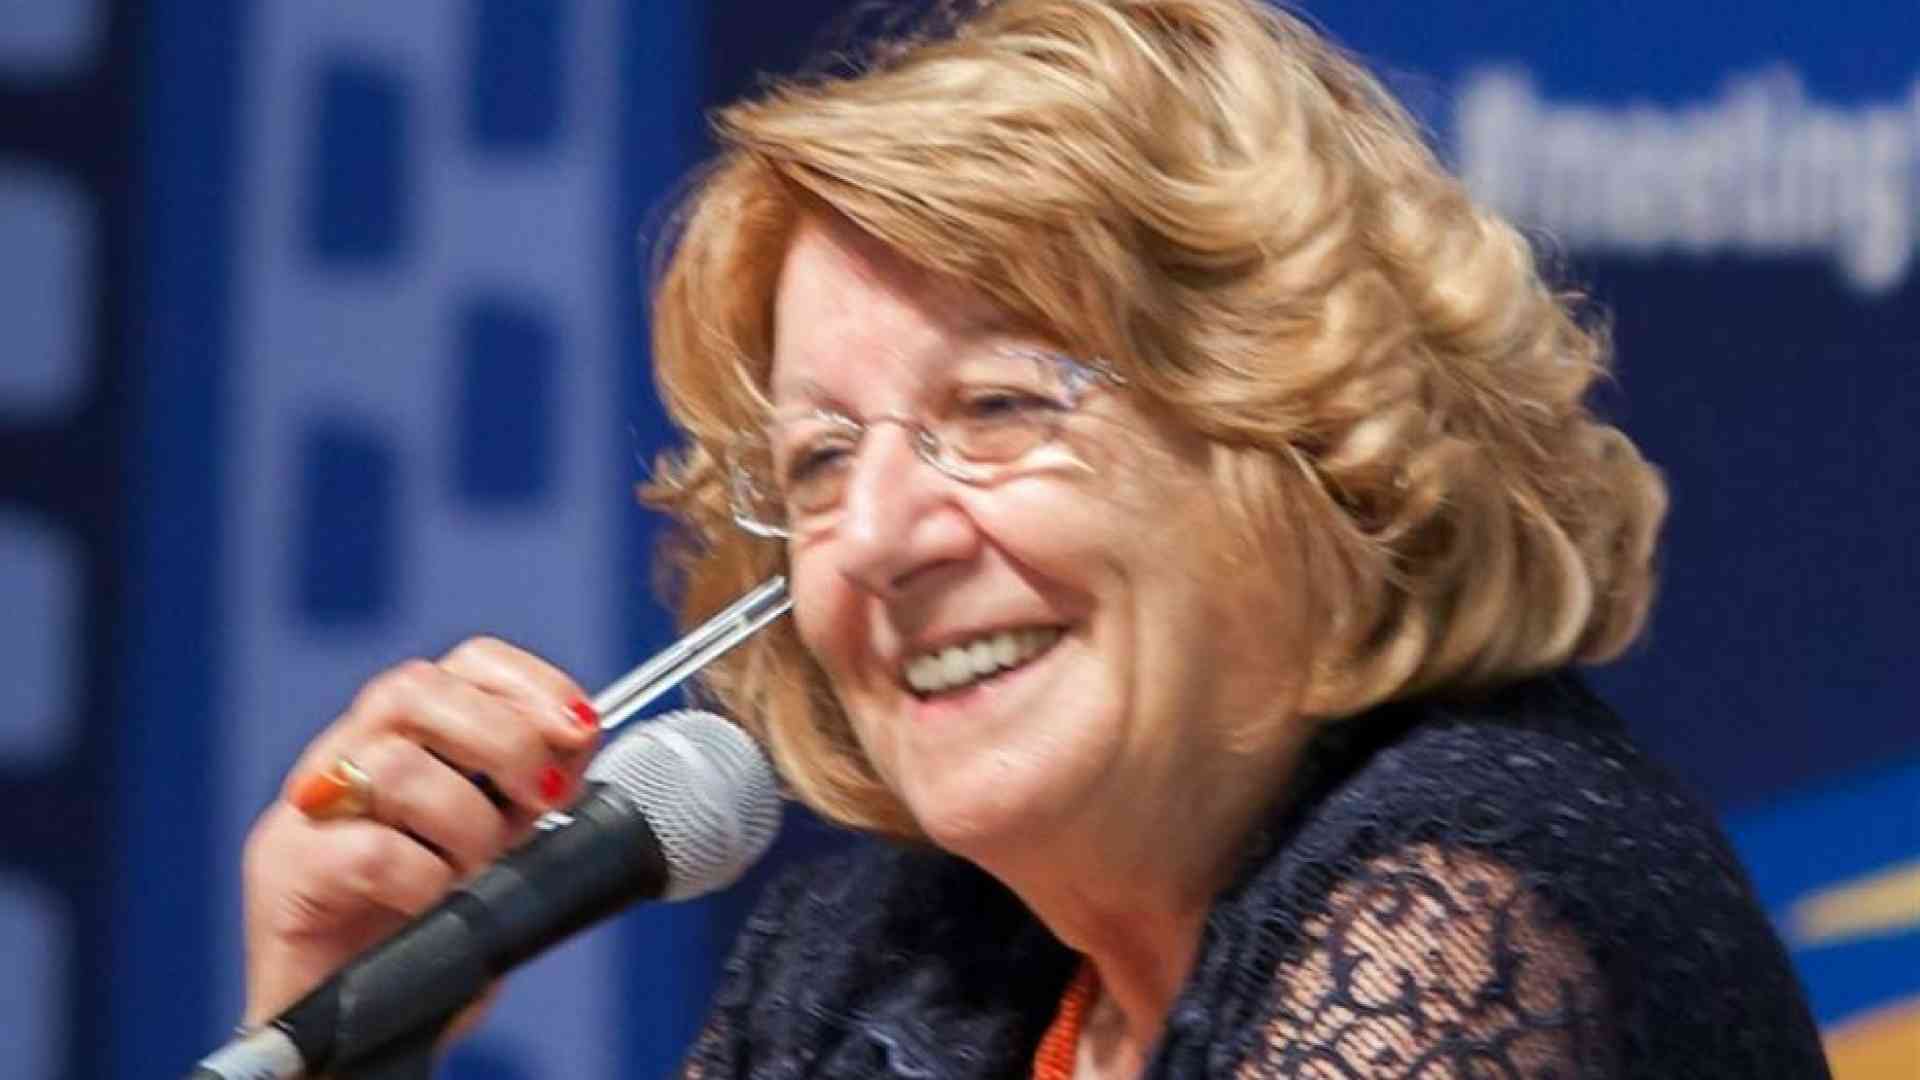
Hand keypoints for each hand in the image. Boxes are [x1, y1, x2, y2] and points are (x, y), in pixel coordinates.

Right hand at [240, 637, 600, 1028]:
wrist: (354, 1032)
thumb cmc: (425, 935)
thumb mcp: (499, 850)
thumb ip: (531, 792)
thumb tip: (581, 737)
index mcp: (403, 740)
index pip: (462, 665)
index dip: (528, 682)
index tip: (580, 727)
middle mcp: (345, 758)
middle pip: (414, 689)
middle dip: (502, 736)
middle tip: (542, 797)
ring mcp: (306, 812)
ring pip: (391, 762)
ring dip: (464, 820)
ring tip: (477, 869)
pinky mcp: (283, 873)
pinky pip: (366, 849)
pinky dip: (422, 877)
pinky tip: (434, 903)